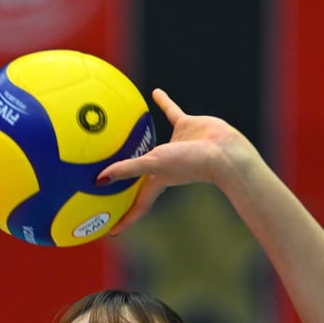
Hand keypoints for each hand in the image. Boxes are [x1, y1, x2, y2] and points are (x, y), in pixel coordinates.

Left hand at [98, 88, 257, 233]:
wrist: (224, 151)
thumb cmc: (191, 163)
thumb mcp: (153, 165)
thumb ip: (126, 170)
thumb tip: (99, 180)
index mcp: (157, 180)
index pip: (136, 204)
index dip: (125, 218)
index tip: (111, 231)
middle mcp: (164, 165)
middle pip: (140, 174)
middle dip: (126, 179)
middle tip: (106, 179)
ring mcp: (175, 146)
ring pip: (152, 140)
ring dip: (140, 137)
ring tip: (125, 130)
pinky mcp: (187, 126)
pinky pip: (171, 112)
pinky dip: (164, 102)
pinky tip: (154, 92)